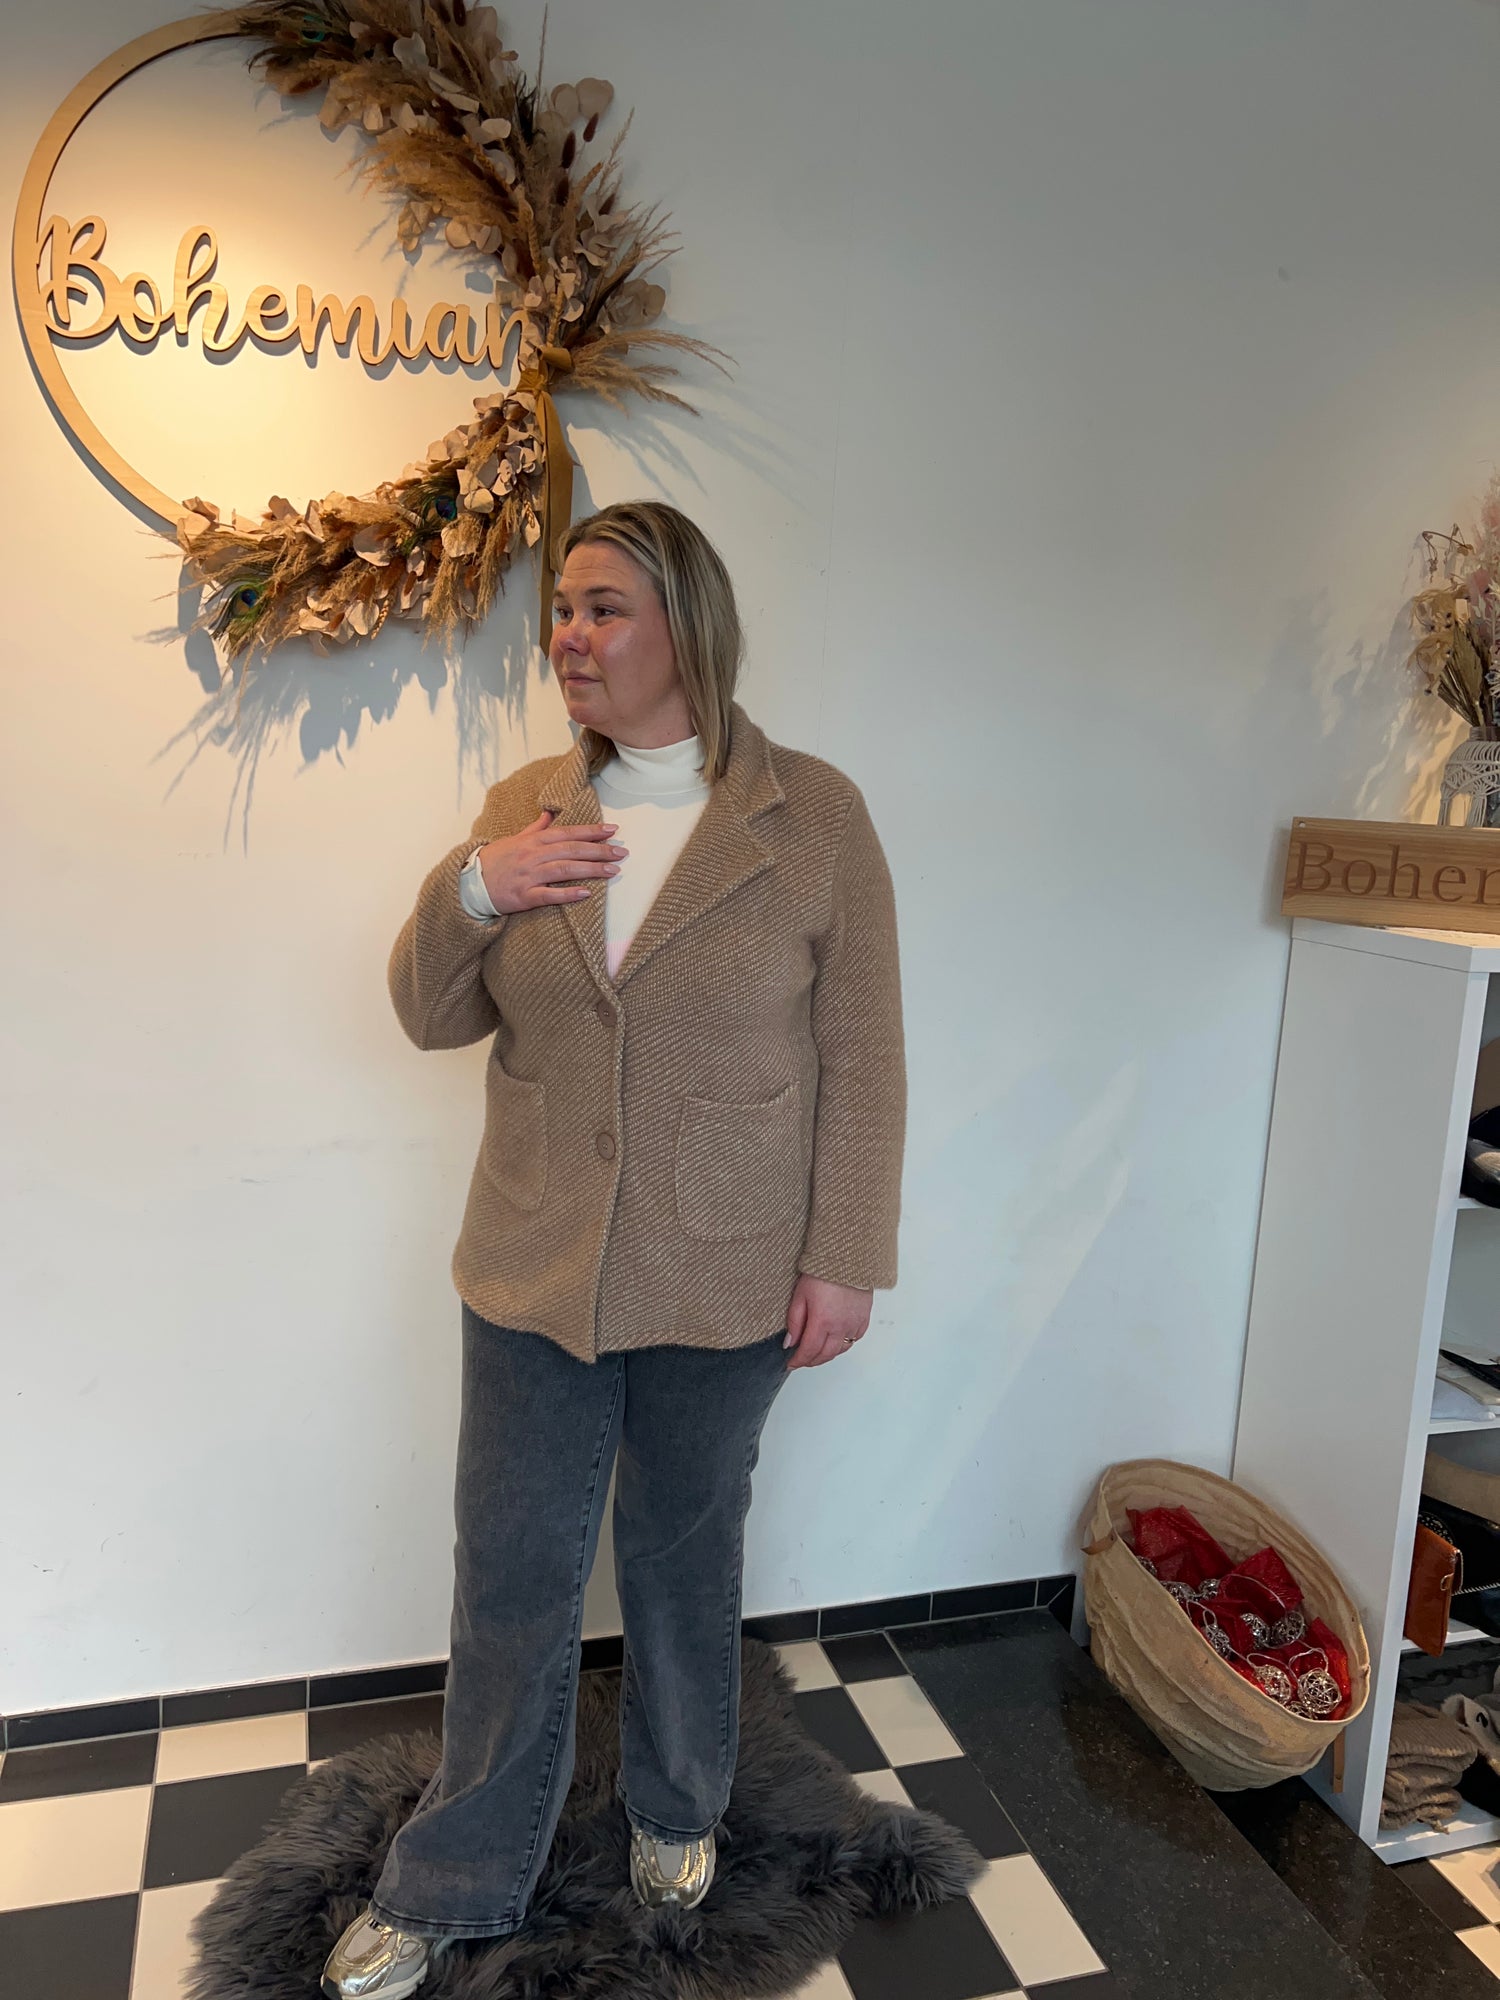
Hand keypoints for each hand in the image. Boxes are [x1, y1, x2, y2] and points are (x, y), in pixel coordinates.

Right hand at [477, 809, 627, 913]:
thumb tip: (549, 814)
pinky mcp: (525, 896)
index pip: (568, 833)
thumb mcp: (515, 839)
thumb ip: (535, 828)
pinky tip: (586, 893)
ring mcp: (529, 876)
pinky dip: (568, 893)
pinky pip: (549, 895)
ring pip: (565, 870)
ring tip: (613, 870)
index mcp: (533, 841)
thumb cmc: (495, 860)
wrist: (470, 882)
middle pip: (572, 850)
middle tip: (621, 852)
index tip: (612, 830)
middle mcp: (533, 856)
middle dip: (599, 850)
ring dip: (591, 869)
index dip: (591, 831)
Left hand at [782, 1274, 872, 1369]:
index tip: (791, 1363)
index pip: (809, 1351)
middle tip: (802, 1360)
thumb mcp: (800, 1294)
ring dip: (827, 1354)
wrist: (847, 1257)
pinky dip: (843, 1344)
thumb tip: (790, 1342)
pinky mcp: (864, 1319)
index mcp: (822, 1321)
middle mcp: (840, 1326)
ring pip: (841, 1350)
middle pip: (825, 1355)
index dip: (798, 1361)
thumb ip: (794, 1321)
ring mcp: (854, 1324)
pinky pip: (854, 1339)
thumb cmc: (823, 1271)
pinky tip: (835, 1340)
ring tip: (817, 1351)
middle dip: (811, 1361)